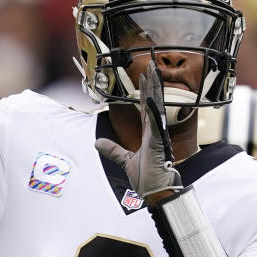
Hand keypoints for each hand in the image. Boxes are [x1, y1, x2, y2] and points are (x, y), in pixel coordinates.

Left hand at [95, 62, 182, 201]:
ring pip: (157, 105)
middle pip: (153, 100)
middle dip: (152, 82)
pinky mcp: (159, 141)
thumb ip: (112, 150)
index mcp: (149, 134)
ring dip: (155, 88)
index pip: (146, 107)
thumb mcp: (125, 161)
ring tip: (154, 70)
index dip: (145, 90)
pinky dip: (152, 108)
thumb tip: (97, 143)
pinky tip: (150, 95)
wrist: (157, 193)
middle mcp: (155, 131)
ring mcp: (158, 134)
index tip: (144, 75)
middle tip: (151, 64)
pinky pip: (155, 121)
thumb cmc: (148, 180)